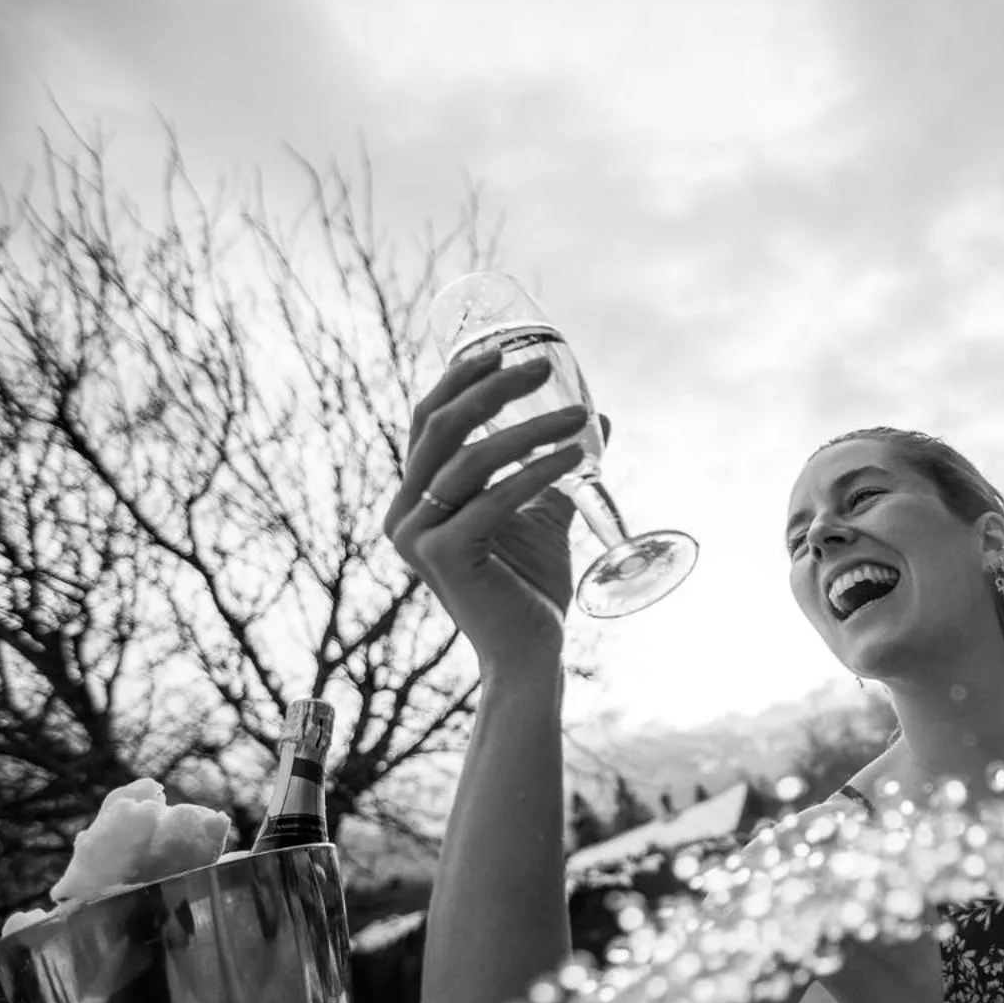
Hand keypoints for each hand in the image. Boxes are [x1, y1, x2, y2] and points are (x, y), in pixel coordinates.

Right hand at [384, 351, 592, 672]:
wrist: (528, 653)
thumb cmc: (530, 585)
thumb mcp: (544, 513)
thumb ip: (558, 469)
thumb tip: (599, 419)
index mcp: (415, 497)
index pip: (429, 420)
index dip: (461, 378)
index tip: (505, 349)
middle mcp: (404, 513)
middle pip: (440, 427)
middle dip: (492, 388)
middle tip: (543, 365)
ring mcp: (417, 536)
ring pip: (471, 459)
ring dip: (530, 430)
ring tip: (580, 417)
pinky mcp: (444, 557)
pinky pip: (494, 499)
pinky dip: (538, 473)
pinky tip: (574, 457)